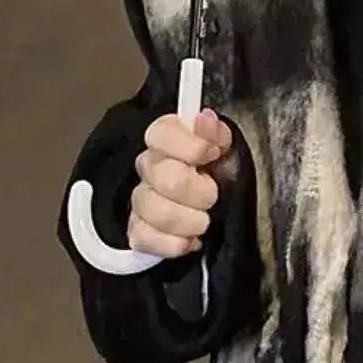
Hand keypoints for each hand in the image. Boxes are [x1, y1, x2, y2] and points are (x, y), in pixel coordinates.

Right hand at [127, 108, 235, 258]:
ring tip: (204, 220)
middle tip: (213, 195)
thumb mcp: (225, 146)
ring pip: (154, 212)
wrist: (215, 207)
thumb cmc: (218, 171)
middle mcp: (149, 166)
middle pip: (165, 178)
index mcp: (166, 139)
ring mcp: (141, 199)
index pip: (159, 133)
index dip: (189, 146)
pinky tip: (190, 239)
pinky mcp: (137, 230)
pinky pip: (144, 239)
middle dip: (199, 192)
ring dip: (189, 221)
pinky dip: (173, 244)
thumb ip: (216, 132)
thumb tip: (205, 118)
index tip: (212, 154)